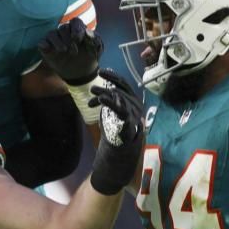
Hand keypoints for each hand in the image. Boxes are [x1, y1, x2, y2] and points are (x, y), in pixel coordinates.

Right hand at [38, 18, 102, 84]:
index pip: (75, 21)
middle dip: (68, 39)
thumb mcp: (97, 50)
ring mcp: (55, 39)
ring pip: (52, 33)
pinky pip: (42, 42)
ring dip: (58, 42)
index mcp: (78, 29)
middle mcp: (65, 32)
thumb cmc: (88, 57)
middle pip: (63, 28)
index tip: (78, 39)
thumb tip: (88, 31)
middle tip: (74, 52)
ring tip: (64, 51)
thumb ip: (95, 40)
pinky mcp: (46, 48)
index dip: (76, 28)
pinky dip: (44, 44)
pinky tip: (49, 49)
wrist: (80, 73)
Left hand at [88, 69, 143, 194]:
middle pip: (123, 90)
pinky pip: (120, 111)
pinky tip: (100, 99)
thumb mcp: (111, 115)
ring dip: (106, 94)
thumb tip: (97, 96)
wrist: (121, 156)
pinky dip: (111, 103)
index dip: (114, 77)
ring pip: (121, 99)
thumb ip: (107, 104)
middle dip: (110, 83)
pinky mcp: (129, 125)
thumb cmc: (116, 134)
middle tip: (97, 78)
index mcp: (132, 103)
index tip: (102, 71)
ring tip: (94, 91)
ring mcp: (134, 116)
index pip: (124, 85)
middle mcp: (135, 107)